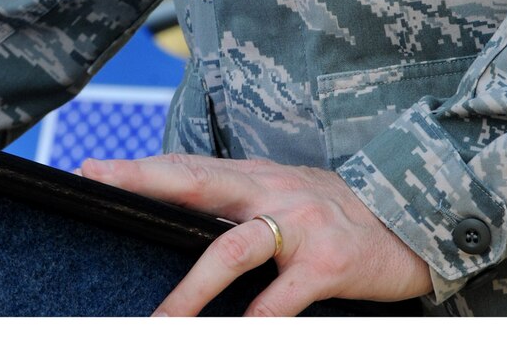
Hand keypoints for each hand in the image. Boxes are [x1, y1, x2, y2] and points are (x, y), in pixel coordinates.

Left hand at [79, 152, 432, 316]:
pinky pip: (282, 299)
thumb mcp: (288, 199)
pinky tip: (238, 340)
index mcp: (257, 178)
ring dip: (191, 290)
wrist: (415, 220)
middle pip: (197, 182)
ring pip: (232, 248)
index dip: (139, 167)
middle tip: (98, 186)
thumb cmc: (339, 218)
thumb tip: (186, 225)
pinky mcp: (328, 263)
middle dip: (145, 182)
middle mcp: (272, 191)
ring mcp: (300, 224)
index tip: (91, 170)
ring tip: (160, 325)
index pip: (187, 167)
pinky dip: (256, 324)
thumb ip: (242, 209)